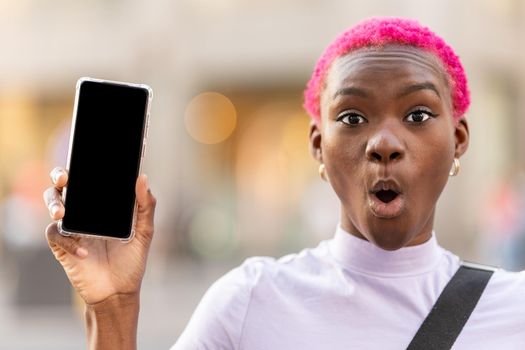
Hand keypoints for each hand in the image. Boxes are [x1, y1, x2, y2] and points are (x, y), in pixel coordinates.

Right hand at [43, 167, 155, 304]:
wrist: (119, 292)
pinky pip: (56, 235)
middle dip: (59, 177)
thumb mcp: (145, 233)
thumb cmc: (131, 262)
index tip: (85, 161)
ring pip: (54, 206)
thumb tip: (143, 178)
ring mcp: (73, 229)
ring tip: (62, 212)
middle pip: (63, 187)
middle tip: (64, 179)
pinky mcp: (63, 247)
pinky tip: (85, 251)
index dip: (82, 168)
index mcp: (102, 207)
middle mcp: (85, 214)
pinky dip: (69, 242)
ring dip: (54, 204)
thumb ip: (146, 206)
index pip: (88, 181)